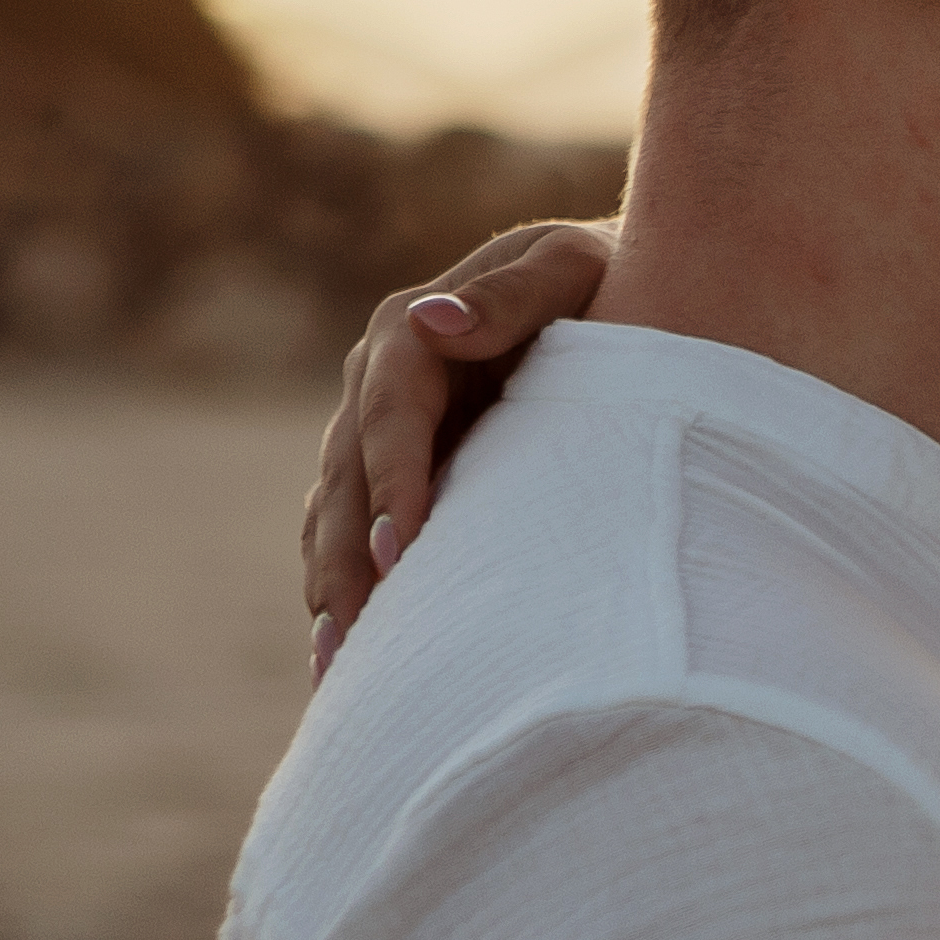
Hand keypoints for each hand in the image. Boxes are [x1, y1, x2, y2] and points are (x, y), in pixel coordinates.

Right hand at [303, 217, 617, 670]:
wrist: (606, 288)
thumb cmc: (602, 278)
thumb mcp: (568, 267)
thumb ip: (512, 295)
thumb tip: (436, 319)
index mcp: (408, 334)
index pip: (388, 420)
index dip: (388, 486)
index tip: (395, 552)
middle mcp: (374, 385)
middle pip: (344, 483)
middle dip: (345, 563)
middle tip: (355, 645)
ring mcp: (375, 433)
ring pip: (333, 519)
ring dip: (332, 592)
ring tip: (337, 672)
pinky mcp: (389, 474)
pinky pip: (349, 537)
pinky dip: (345, 592)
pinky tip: (345, 661)